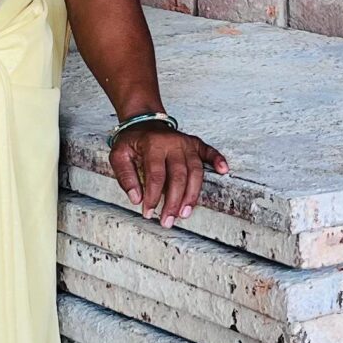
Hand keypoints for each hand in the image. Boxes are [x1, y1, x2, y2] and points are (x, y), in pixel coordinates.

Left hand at [111, 124, 226, 228]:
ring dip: (192, 194)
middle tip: (168, 220)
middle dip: (174, 201)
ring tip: (185, 212)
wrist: (144, 121)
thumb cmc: (132, 141)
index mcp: (153, 145)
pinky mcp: (196, 143)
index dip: (152, 196)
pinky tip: (223, 170)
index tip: (148, 212)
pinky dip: (217, 160)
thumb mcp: (118, 155)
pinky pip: (209, 151)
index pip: (156, 175)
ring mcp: (187, 143)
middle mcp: (173, 142)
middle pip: (179, 176)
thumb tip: (136, 199)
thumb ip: (125, 176)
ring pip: (195, 170)